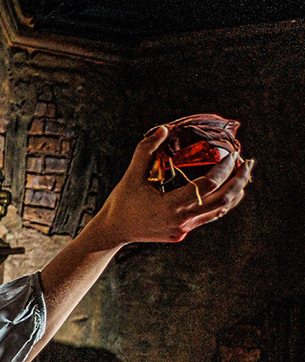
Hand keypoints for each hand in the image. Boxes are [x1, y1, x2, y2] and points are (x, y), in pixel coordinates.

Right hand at [86, 125, 251, 247]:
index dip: (223, 168)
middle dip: (238, 180)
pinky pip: (208, 216)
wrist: (113, 231)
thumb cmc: (120, 203)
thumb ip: (146, 151)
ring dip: (234, 193)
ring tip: (243, 175)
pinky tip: (227, 192)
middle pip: (222, 200)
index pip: (207, 185)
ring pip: (219, 211)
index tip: (230, 153)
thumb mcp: (131, 176)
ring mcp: (183, 228)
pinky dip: (221, 203)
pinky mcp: (182, 232)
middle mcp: (181, 220)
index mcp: (169, 206)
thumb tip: (164, 129)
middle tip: (247, 162)